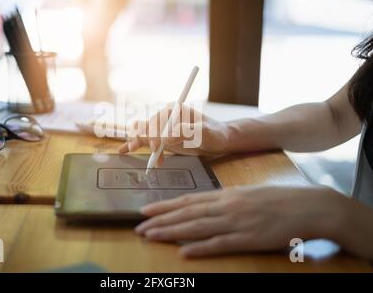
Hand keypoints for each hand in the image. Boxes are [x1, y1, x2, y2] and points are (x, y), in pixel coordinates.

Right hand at [119, 104, 227, 165]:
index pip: (158, 120)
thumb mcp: (204, 133)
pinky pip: (147, 140)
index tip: (156, 145)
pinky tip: (125, 151)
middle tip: (150, 151)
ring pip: (144, 133)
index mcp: (175, 110)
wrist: (219, 141)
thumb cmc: (214, 134)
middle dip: (145, 139)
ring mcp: (164, 128)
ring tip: (128, 151)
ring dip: (137, 142)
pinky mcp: (163, 138)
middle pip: (148, 126)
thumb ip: (186, 132)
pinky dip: (137, 145)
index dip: (154, 133)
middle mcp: (167, 117)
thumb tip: (167, 138)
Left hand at [135, 186, 349, 257]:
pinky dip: (200, 248)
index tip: (146, 210)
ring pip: (197, 228)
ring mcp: (237, 222)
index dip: (165, 205)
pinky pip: (220, 244)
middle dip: (161, 220)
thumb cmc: (277, 200)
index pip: (189, 200)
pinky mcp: (249, 239)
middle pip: (187, 214)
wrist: (307, 206)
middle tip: (139, 227)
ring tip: (151, 236)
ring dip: (172, 232)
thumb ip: (224, 200)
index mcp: (226, 194)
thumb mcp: (247, 194)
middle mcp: (227, 206)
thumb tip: (203, 206)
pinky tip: (184, 252)